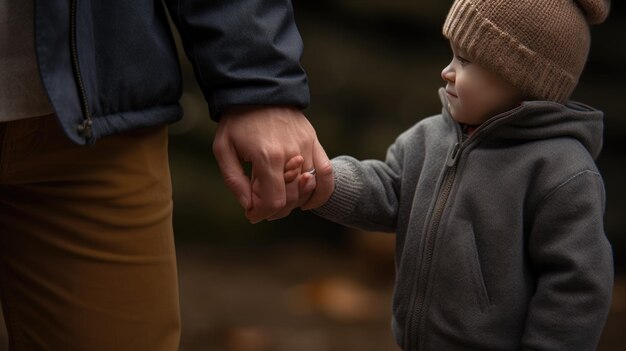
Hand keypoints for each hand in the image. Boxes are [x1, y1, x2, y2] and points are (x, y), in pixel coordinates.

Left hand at [212, 106, 332, 222]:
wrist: (258, 89)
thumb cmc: (237, 121)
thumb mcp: (223, 150)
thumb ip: (234, 181)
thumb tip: (249, 207)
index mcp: (267, 157)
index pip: (274, 202)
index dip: (261, 214)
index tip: (251, 213)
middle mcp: (291, 154)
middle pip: (291, 199)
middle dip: (273, 210)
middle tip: (259, 204)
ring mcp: (306, 148)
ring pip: (308, 190)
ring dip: (293, 203)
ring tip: (278, 199)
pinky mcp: (314, 142)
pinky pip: (327, 173)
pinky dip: (321, 192)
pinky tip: (308, 201)